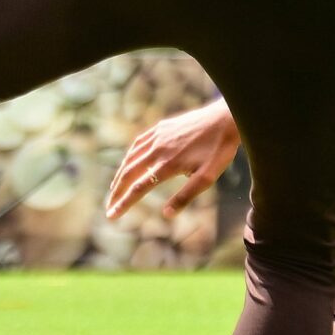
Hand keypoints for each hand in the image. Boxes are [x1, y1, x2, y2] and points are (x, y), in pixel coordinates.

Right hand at [106, 100, 240, 218]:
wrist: (225, 119)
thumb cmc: (219, 151)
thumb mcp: (207, 178)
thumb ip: (186, 196)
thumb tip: (166, 214)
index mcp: (167, 165)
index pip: (138, 188)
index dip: (123, 203)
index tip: (112, 215)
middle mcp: (157, 150)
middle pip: (129, 173)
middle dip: (116, 192)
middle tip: (109, 206)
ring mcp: (157, 137)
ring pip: (131, 158)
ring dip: (120, 175)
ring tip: (115, 188)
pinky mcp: (161, 128)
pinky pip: (138, 143)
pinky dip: (129, 156)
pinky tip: (127, 161)